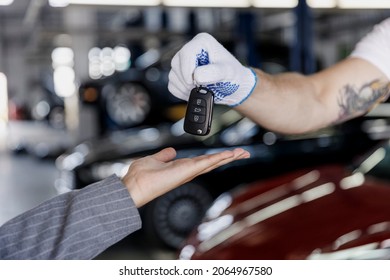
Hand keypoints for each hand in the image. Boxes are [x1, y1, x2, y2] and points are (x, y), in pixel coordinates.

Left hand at [122, 147, 249, 206]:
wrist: (133, 186)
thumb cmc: (140, 176)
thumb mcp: (153, 160)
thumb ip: (164, 156)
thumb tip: (171, 151)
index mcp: (181, 168)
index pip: (202, 161)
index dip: (215, 158)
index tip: (227, 154)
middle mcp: (187, 171)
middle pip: (212, 163)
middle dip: (227, 158)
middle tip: (242, 153)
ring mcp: (188, 172)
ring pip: (212, 163)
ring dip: (227, 157)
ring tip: (242, 153)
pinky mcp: (187, 171)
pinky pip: (207, 162)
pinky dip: (219, 158)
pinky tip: (230, 154)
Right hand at [168, 33, 256, 106]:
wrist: (233, 87)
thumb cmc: (233, 75)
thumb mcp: (227, 72)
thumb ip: (214, 72)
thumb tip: (196, 76)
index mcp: (202, 41)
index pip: (186, 53)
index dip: (187, 70)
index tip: (196, 82)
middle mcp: (191, 49)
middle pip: (176, 64)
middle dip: (187, 80)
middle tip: (200, 88)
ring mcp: (184, 62)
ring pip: (173, 75)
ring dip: (184, 88)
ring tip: (199, 91)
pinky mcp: (180, 74)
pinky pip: (172, 85)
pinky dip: (181, 92)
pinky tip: (193, 93)